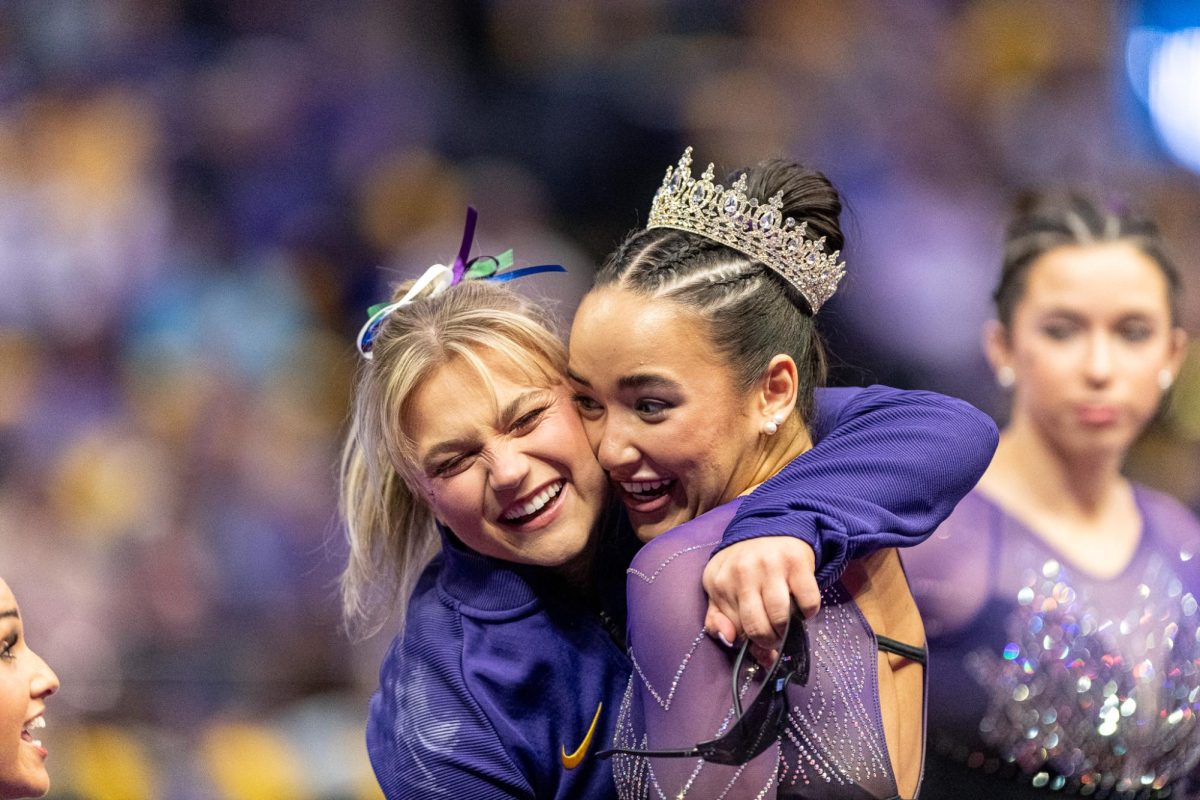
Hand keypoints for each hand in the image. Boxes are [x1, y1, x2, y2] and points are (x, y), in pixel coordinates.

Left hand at [702, 536, 820, 655]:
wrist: (769, 528)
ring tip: (786, 623)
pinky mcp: (796, 562)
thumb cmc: (744, 568)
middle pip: (757, 628)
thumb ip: (717, 618)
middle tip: (774, 637)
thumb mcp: (721, 589)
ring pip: (781, 619)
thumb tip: (729, 639)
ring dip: (787, 630)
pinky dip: (808, 612)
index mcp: (718, 581)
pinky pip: (808, 603)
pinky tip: (801, 605)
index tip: (758, 643)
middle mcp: (742, 571)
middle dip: (769, 641)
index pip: (734, 630)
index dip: (749, 643)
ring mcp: (770, 565)